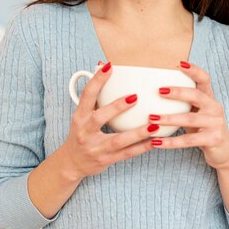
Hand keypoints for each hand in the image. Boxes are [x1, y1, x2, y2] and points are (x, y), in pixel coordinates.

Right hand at [62, 61, 154, 178]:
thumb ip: (94, 95)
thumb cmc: (81, 133)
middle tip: (135, 97)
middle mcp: (85, 132)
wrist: (72, 163)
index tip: (109, 67)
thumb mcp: (82, 115)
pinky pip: (127, 154)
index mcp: (80, 117)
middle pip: (99, 118)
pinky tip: (155, 141)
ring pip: (118, 140)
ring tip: (154, 125)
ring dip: (137, 133)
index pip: (87, 95)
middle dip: (116, 107)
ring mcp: (96, 148)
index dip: (97, 80)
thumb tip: (102, 66)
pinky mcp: (107, 160)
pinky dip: (142, 147)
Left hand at [149, 62, 228, 168]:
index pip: (204, 79)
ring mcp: (216, 123)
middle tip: (159, 91)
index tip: (179, 63)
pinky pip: (188, 140)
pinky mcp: (213, 139)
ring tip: (151, 119)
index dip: (193, 70)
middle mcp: (215, 108)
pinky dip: (171, 142)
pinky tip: (156, 142)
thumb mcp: (195, 113)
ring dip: (169, 119)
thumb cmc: (202, 129)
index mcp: (209, 98)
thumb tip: (152, 92)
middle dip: (178, 92)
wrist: (223, 152)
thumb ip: (182, 103)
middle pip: (196, 96)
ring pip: (190, 119)